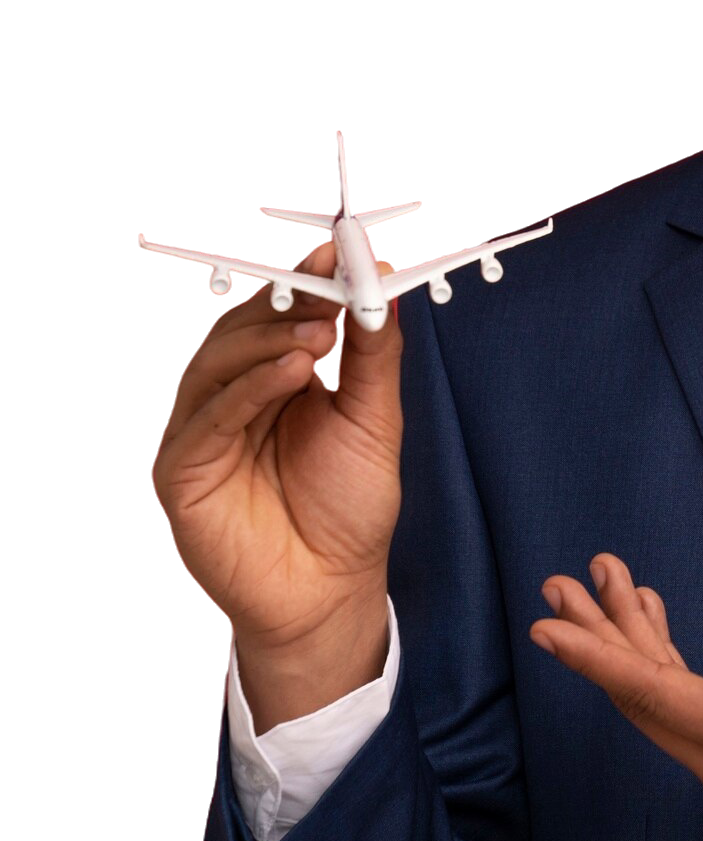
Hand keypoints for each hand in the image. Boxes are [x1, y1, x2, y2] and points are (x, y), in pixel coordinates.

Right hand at [145, 239, 401, 670]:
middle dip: (285, 302)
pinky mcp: (181, 470)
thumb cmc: (347, 507)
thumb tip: (383, 277)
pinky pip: (206, 417)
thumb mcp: (373, 417)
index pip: (274, 312)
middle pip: (237, 329)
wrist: (330, 591)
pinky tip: (291, 373)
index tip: (339, 248)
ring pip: (214, 364)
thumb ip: (372, 351)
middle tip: (330, 286)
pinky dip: (248, 388)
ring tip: (319, 335)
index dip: (303, 278)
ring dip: (267, 340)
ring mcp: (198, 432)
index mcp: (269, 378)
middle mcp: (227, 397)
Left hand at [532, 552, 702, 840]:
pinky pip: (685, 713)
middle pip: (641, 699)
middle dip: (597, 639)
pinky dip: (662, 666)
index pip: (655, 695)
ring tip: (604, 588)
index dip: (596, 659)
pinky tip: (655, 629)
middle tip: (561, 585)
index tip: (549, 627)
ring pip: (660, 704)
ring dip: (627, 647)